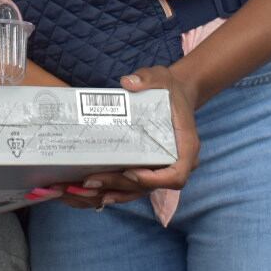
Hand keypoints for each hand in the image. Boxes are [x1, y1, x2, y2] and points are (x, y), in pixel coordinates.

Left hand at [60, 66, 200, 208]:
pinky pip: (133, 186)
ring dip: (112, 193)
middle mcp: (176, 163)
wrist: (175, 95)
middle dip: (120, 186)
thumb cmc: (170, 89)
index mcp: (185, 147)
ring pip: (138, 191)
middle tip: (91, 181)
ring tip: (85, 190)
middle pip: (150, 186)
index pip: (176, 175)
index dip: (153, 180)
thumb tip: (128, 82)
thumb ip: (148, 78)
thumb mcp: (162, 77)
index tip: (130, 172)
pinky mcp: (148, 168)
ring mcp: (162, 169)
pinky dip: (113, 190)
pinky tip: (91, 191)